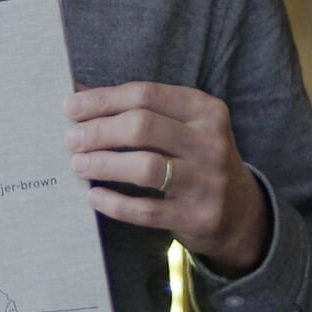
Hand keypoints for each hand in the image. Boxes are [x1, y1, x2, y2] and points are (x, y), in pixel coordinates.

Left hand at [66, 82, 269, 274]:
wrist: (240, 213)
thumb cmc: (196, 160)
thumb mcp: (182, 127)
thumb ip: (139, 109)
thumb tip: (78, 95)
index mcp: (205, 110)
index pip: (146, 94)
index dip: (104, 100)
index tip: (71, 107)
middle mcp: (210, 143)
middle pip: (142, 127)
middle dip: (99, 131)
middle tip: (72, 139)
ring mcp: (207, 181)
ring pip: (145, 167)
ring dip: (104, 164)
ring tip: (78, 165)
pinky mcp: (197, 216)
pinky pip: (147, 210)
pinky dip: (115, 203)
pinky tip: (94, 196)